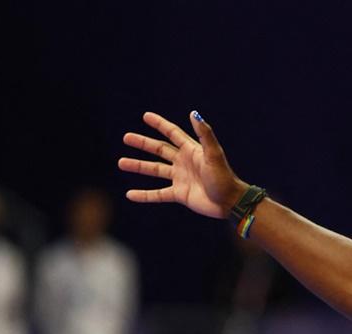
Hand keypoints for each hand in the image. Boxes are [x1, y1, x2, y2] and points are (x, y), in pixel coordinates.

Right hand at [119, 111, 246, 218]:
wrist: (230, 202)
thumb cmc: (224, 177)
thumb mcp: (214, 154)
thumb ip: (204, 134)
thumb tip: (193, 113)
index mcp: (191, 151)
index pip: (172, 134)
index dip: (160, 124)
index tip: (146, 116)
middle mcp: (184, 163)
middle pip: (159, 150)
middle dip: (143, 144)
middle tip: (126, 138)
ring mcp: (180, 178)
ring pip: (155, 170)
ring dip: (138, 166)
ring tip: (121, 162)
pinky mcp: (179, 194)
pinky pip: (158, 194)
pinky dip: (144, 195)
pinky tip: (130, 194)